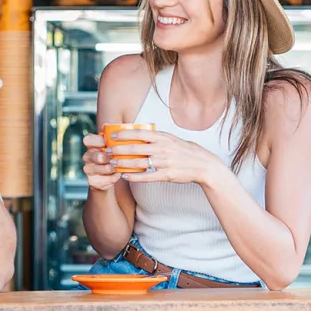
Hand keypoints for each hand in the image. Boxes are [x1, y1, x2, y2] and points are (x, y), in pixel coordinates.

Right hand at [81, 133, 122, 191]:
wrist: (106, 178)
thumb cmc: (111, 157)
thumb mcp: (111, 146)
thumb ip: (110, 137)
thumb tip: (106, 124)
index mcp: (90, 145)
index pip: (88, 140)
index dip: (99, 141)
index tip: (108, 143)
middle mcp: (87, 157)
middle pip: (96, 156)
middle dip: (108, 157)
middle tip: (116, 157)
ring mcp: (88, 169)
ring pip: (102, 168)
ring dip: (112, 168)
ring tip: (119, 167)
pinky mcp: (92, 181)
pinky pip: (105, 180)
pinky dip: (114, 177)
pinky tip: (118, 175)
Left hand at [109, 129, 225, 186]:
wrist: (203, 165)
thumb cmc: (186, 151)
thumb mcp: (172, 139)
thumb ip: (157, 137)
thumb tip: (140, 133)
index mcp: (163, 137)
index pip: (140, 133)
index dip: (124, 134)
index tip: (112, 135)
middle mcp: (162, 148)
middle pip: (135, 148)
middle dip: (119, 150)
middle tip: (107, 151)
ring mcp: (164, 162)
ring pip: (138, 163)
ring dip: (123, 164)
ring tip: (112, 163)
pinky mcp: (166, 175)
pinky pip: (147, 176)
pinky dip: (134, 177)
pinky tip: (125, 176)